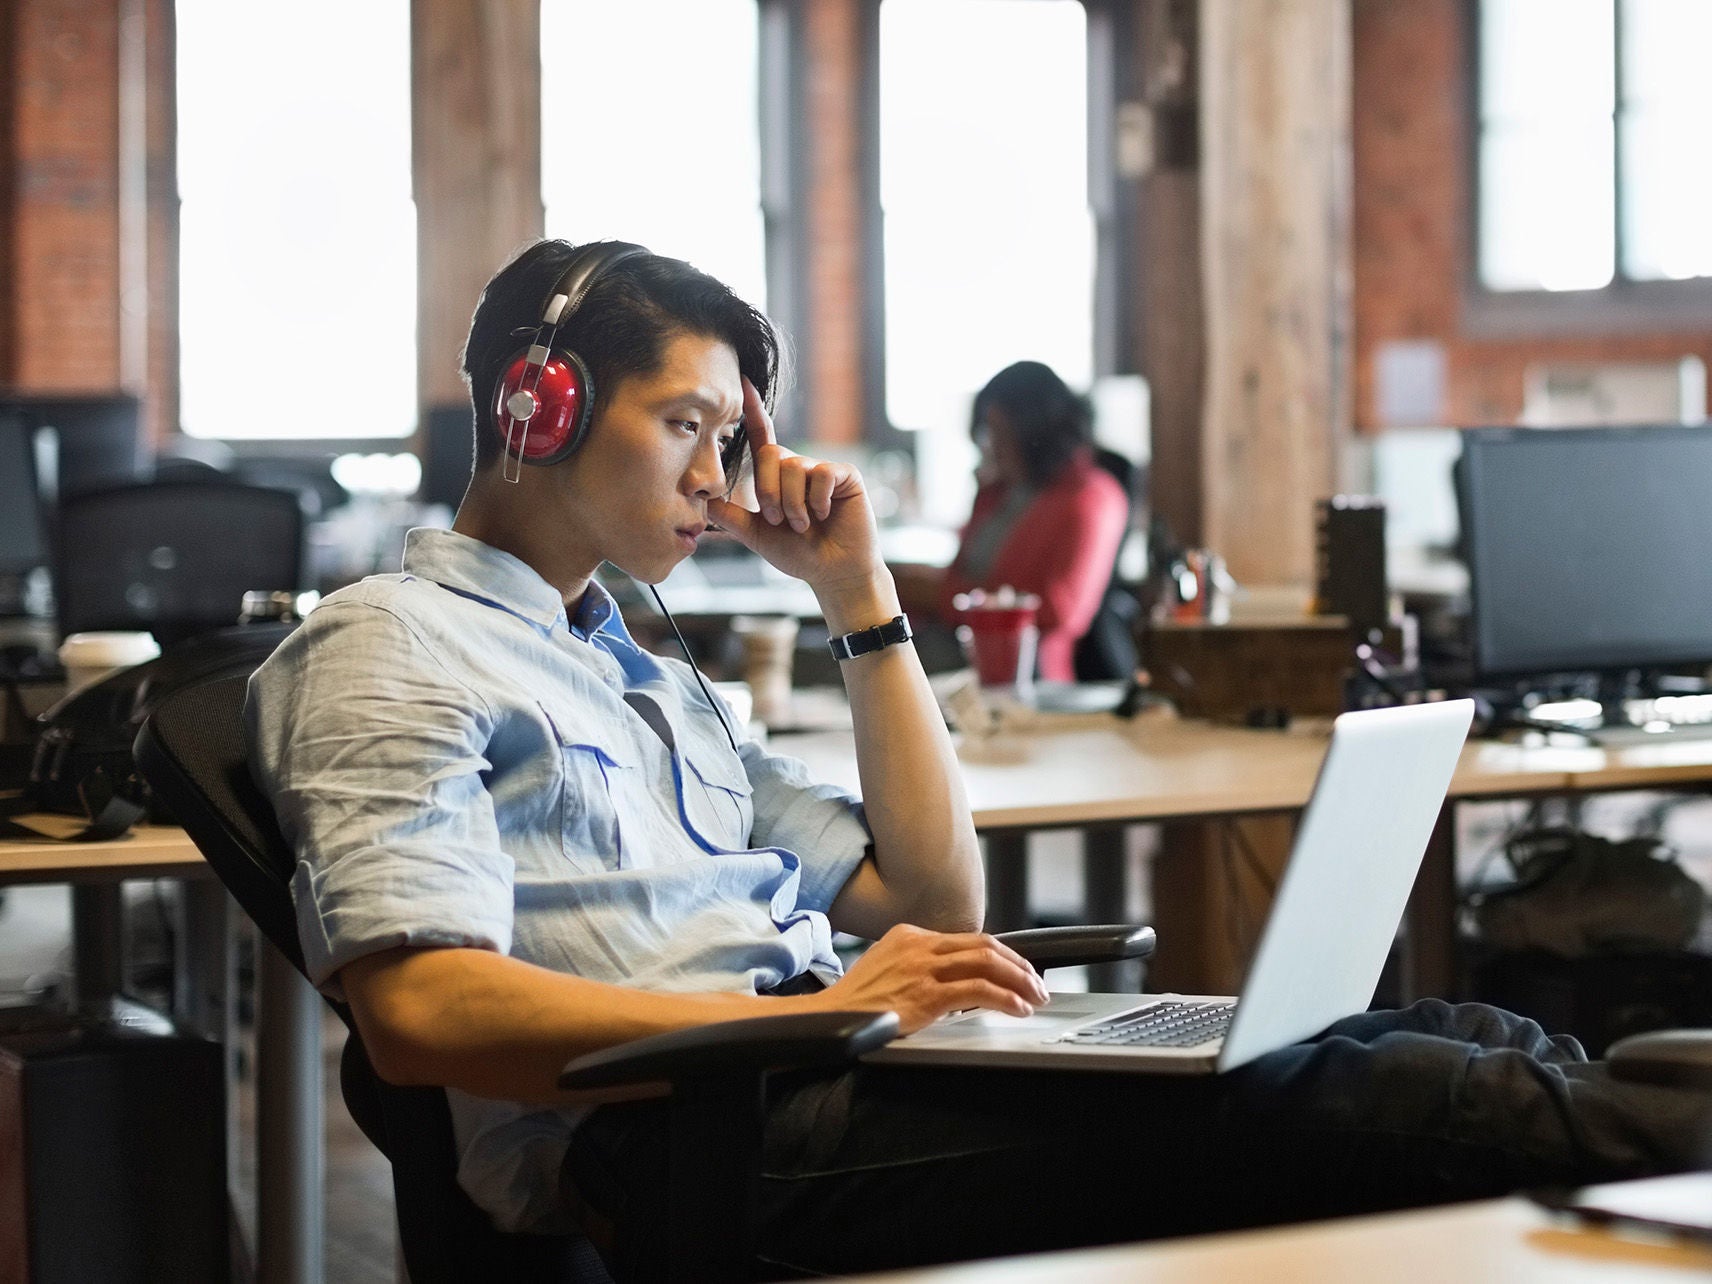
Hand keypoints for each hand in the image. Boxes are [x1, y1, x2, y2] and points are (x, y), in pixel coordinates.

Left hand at [708, 378, 882, 595]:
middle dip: (769, 493)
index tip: (742, 383)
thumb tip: (701, 497)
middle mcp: (798, 466)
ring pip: (793, 468)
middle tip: (779, 520)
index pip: (761, 436)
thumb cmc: (798, 553)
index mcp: (776, 475)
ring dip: (792, 504)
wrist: (832, 572)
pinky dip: (816, 501)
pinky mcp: (844, 475)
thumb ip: (730, 515)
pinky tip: (825, 515)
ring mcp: (822, 469)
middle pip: (770, 455)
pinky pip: (821, 475)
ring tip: (804, 525)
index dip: (752, 410)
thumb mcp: (756, 534)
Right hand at [810, 924, 1048, 1035]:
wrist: (829, 1020)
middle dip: (1018, 965)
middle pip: (984, 946)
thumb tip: (962, 979)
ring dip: (1019, 980)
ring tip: (1035, 996)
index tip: (1018, 970)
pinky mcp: (925, 995)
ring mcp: (921, 968)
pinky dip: (1005, 998)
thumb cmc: (859, 1002)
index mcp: (910, 935)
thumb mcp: (889, 967)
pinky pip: (978, 991)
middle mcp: (918, 945)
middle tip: (1037, 983)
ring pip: (987, 963)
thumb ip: (922, 965)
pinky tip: (1017, 1008)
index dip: (1002, 955)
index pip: (969, 939)